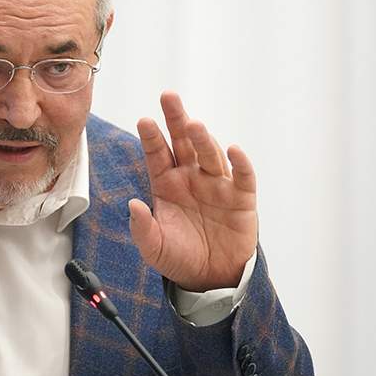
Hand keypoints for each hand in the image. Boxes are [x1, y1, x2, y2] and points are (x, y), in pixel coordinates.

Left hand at [128, 91, 257, 291]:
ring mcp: (216, 184)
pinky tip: (233, 150)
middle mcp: (190, 177)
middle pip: (182, 142)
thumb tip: (133, 205)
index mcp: (166, 184)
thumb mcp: (153, 247)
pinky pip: (242, 177)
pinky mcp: (241, 198)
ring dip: (203, 139)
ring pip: (209, 154)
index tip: (144, 120)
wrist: (211, 278)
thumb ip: (142, 228)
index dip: (151, 137)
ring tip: (194, 125)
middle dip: (176, 119)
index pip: (157, 154)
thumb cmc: (178, 257)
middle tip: (168, 97)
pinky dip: (240, 163)